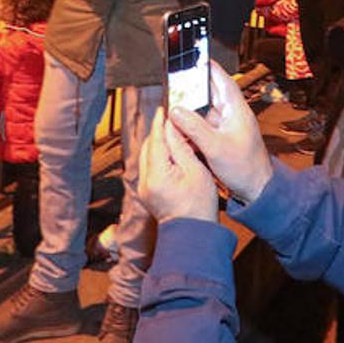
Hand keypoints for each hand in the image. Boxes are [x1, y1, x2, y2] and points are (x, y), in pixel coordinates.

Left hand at [137, 107, 217, 222]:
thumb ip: (181, 146)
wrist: (193, 233)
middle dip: (158, 132)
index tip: (164, 109)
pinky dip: (157, 156)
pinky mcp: (146, 192)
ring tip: (173, 133)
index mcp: (157, 174)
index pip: (155, 140)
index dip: (160, 123)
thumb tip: (171, 126)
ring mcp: (143, 188)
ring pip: (146, 156)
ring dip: (157, 144)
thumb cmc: (199, 204)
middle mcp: (145, 181)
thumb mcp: (196, 170)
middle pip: (147, 147)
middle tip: (172, 119)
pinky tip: (171, 152)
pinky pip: (148, 167)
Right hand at [165, 62, 272, 203]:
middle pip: (208, 92)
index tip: (192, 56)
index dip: (206, 67)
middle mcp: (231, 113)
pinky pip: (201, 124)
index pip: (221, 80)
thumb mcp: (216, 147)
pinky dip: (189, 123)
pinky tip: (177, 125)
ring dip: (187, 108)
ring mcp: (225, 125)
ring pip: (202, 109)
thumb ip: (194, 127)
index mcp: (236, 109)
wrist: (256, 189)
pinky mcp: (220, 137)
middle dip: (190, 87)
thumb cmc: (245, 168)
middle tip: (171, 80)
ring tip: (169, 102)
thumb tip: (175, 110)